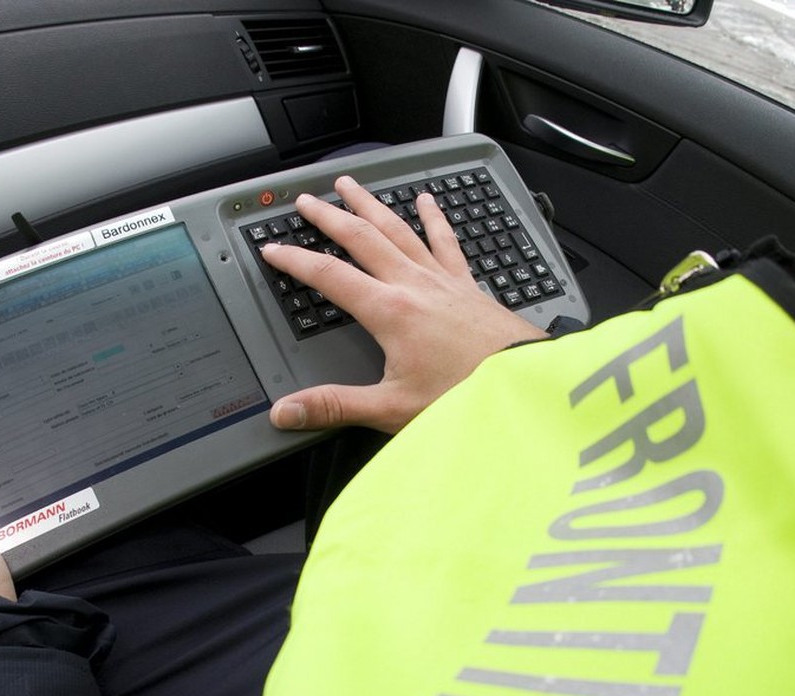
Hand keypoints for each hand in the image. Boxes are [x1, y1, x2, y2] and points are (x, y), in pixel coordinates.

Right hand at [261, 175, 545, 433]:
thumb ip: (335, 406)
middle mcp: (414, 285)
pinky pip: (445, 241)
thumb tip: (287, 411)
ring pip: (399, 229)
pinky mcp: (467, 285)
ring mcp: (443, 280)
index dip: (295, 260)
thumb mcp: (391, 407)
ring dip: (371, 205)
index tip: (273, 249)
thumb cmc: (464, 396)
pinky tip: (427, 200)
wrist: (520, 384)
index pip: (329, 276)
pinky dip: (433, 219)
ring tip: (350, 185)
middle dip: (329, 217)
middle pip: (362, 238)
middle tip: (306, 201)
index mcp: (390, 311)